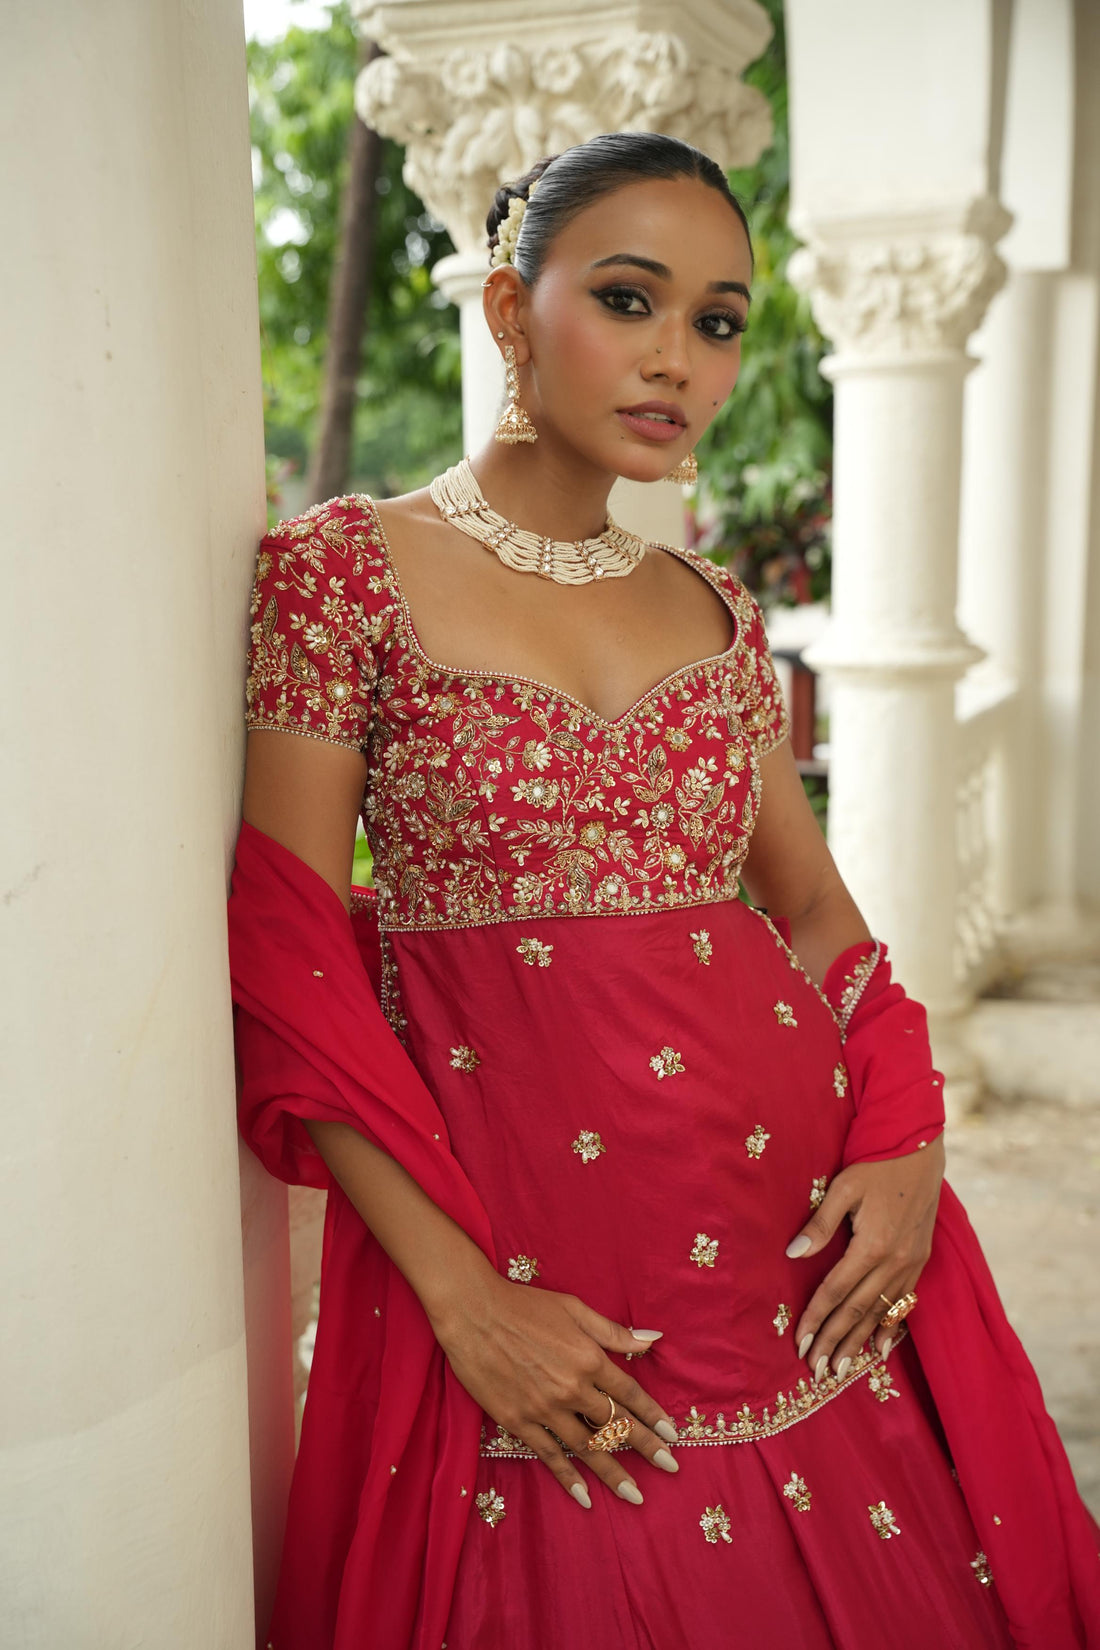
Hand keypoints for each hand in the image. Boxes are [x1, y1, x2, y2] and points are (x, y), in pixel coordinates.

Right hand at [428, 1271, 680, 1508]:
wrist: (472, 1312)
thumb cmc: (524, 1304)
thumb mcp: (574, 1309)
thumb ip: (613, 1331)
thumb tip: (654, 1339)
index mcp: (588, 1358)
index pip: (630, 1394)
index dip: (654, 1416)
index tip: (673, 1436)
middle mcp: (571, 1388)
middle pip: (616, 1425)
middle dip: (646, 1448)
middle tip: (671, 1469)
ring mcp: (544, 1408)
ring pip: (587, 1448)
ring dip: (613, 1473)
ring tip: (635, 1495)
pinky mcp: (517, 1421)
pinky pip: (549, 1456)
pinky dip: (568, 1478)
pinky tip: (585, 1497)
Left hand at [786, 1135, 944, 1380]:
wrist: (921, 1149)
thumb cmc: (877, 1164)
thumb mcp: (843, 1187)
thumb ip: (820, 1224)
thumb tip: (793, 1253)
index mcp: (873, 1244)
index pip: (836, 1291)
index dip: (816, 1318)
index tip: (800, 1343)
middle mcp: (895, 1260)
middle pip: (858, 1310)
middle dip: (835, 1341)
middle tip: (817, 1370)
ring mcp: (912, 1262)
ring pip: (881, 1311)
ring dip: (860, 1341)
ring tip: (842, 1368)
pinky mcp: (921, 1259)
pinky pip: (904, 1301)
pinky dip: (891, 1327)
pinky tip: (882, 1349)